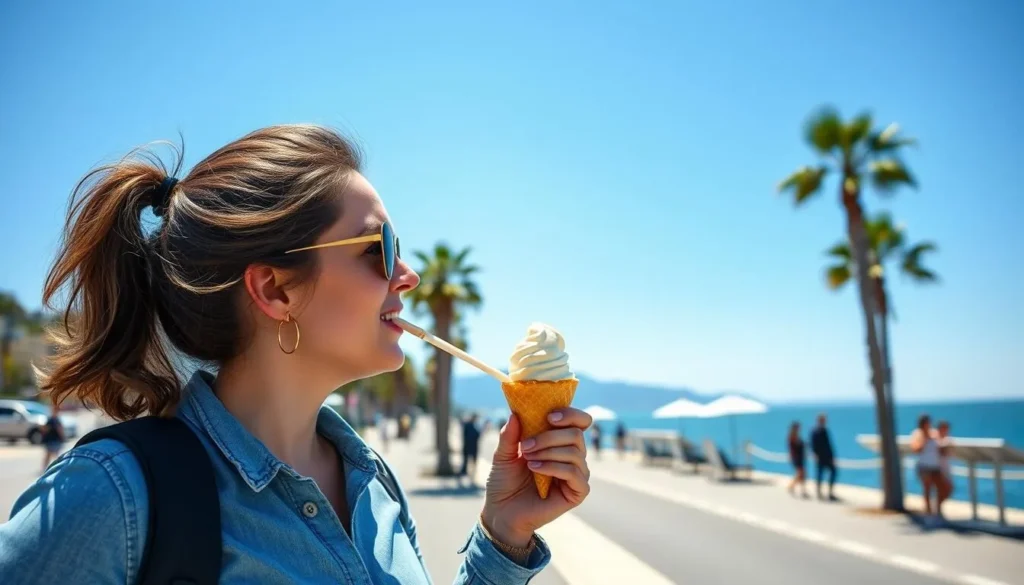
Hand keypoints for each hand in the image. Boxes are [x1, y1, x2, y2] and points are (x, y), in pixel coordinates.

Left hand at [480, 408, 592, 546]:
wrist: (501, 511)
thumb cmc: (505, 482)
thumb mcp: (504, 454)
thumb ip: (510, 435)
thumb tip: (515, 413)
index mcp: (559, 442)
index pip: (580, 422)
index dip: (570, 414)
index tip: (549, 416)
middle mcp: (573, 456)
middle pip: (576, 434)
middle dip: (549, 437)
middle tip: (526, 445)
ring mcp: (577, 474)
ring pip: (575, 452)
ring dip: (548, 452)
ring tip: (528, 460)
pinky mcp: (577, 492)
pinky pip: (574, 473)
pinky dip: (554, 467)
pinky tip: (535, 469)